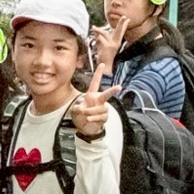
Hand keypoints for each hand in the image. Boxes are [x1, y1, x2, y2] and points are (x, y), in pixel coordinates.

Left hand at [70, 25, 122, 139]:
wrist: (85, 128)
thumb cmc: (80, 116)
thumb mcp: (74, 111)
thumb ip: (77, 108)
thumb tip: (83, 109)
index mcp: (91, 95)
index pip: (95, 83)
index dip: (98, 74)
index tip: (102, 64)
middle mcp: (98, 100)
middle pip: (106, 94)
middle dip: (112, 90)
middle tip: (119, 87)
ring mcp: (102, 109)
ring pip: (100, 109)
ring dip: (91, 113)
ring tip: (86, 116)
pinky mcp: (105, 117)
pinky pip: (101, 116)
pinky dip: (94, 119)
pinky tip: (89, 120)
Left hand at [91, 21, 126, 69]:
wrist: (104, 65)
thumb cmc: (103, 55)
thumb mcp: (101, 44)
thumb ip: (99, 36)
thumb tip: (95, 28)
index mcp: (116, 42)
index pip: (120, 32)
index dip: (123, 25)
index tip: (128, 19)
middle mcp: (116, 43)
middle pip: (119, 31)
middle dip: (122, 24)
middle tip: (124, 17)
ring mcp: (112, 45)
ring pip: (104, 33)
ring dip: (98, 30)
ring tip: (93, 27)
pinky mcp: (108, 47)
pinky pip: (100, 38)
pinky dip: (96, 38)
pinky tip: (94, 38)